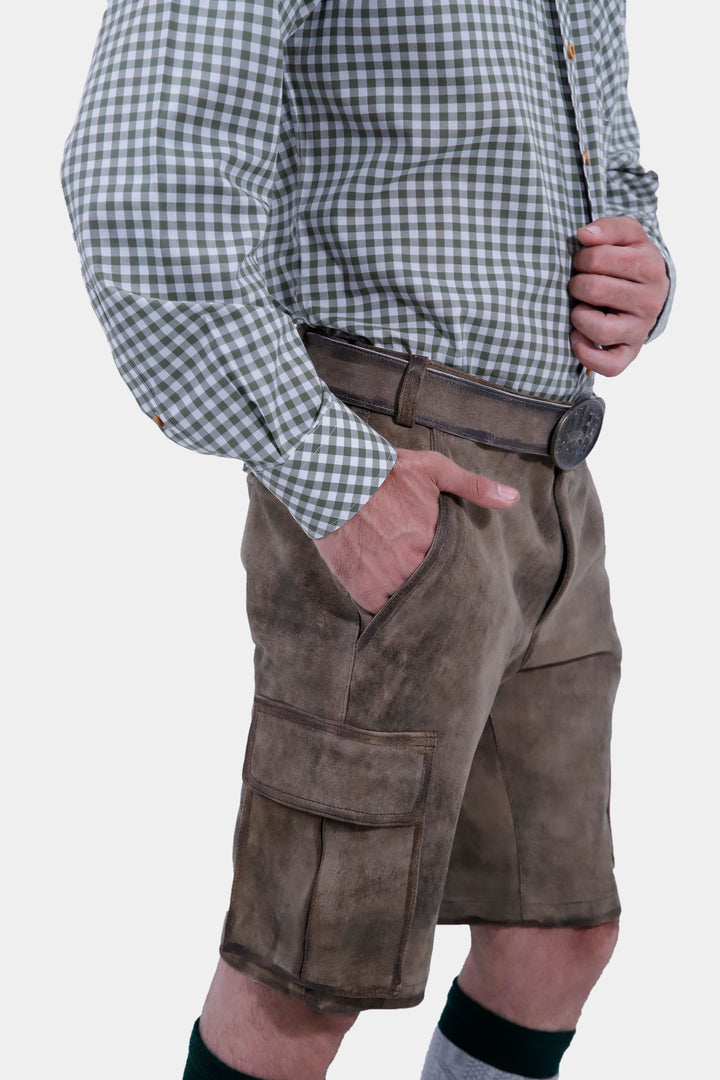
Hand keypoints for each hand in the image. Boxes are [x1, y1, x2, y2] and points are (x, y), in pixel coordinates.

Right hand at [313, 447, 518, 613]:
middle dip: (437, 590)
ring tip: (413, 592)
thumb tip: (512, 498)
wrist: (332, 478)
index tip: (457, 574)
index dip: (458, 574)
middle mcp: (413, 567)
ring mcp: (388, 582)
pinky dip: (386, 607)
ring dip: (413, 600)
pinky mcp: (363, 590)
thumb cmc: (385, 473)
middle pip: (435, 591)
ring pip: (410, 604)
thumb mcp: (434, 470)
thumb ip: (474, 486)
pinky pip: (382, 611)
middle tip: (438, 589)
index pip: (458, 572)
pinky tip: (389, 595)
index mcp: (436, 541)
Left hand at [569, 216, 669, 375]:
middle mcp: (650, 301)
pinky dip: (586, 353)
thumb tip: (584, 235)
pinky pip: (608, 365)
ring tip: (580, 308)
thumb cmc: (630, 260)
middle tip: (580, 284)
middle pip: (594, 290)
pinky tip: (577, 336)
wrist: (650, 292)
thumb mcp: (627, 235)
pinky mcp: (629, 353)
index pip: (597, 258)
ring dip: (578, 316)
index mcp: (650, 266)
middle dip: (576, 285)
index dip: (581, 258)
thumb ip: (607, 228)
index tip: (584, 262)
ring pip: (599, 328)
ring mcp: (640, 330)